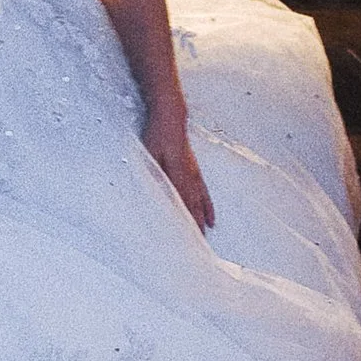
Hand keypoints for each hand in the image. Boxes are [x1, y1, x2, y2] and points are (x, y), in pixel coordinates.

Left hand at [147, 113, 212, 231]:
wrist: (172, 116)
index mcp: (178, 173)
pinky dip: (208, 206)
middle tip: (198, 244)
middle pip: (194, 206)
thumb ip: (154, 173)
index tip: (188, 237)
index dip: (185, 221)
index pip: (182, 203)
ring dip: (203, 219)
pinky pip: (204, 192)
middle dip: (195, 225)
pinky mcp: (195, 169)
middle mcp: (190, 176)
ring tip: (206, 234)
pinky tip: (211, 215)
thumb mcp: (150, 153)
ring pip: (200, 201)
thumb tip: (154, 192)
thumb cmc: (158, 134)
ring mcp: (194, 173)